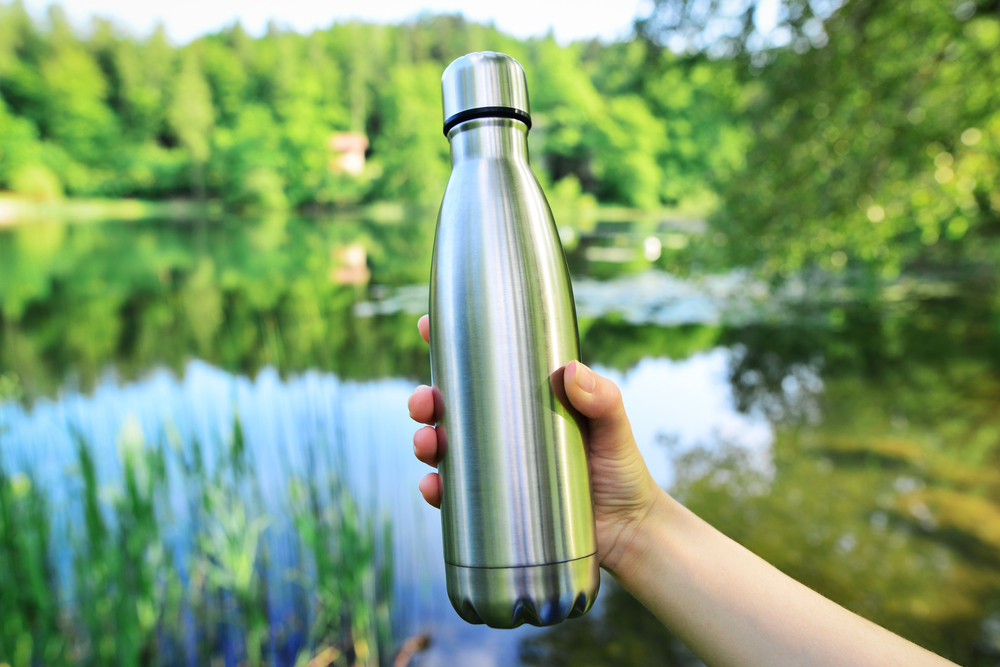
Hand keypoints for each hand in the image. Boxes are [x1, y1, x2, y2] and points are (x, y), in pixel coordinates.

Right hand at [406, 314, 662, 573]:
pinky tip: (432, 486)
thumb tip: (570, 371)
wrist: (627, 532)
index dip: (450, 344)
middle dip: (426, 399)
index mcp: (526, 399)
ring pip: (443, 447)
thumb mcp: (615, 426)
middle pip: (450, 406)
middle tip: (424, 402)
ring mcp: (495, 466)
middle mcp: (505, 430)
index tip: (425, 326)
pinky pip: (453, 494)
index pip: (483, 365)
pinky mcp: (493, 504)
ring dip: (425, 441)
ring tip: (427, 444)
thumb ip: (602, 399)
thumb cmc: (622, 469)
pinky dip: (435, 489)